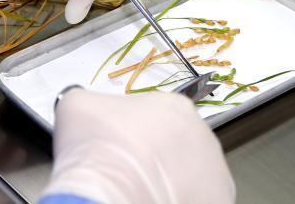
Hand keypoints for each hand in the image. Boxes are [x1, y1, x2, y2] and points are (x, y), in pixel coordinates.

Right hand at [46, 89, 234, 203]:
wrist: (109, 194)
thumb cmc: (97, 148)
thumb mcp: (77, 104)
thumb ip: (91, 102)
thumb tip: (88, 109)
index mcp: (174, 106)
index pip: (157, 115)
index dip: (134, 130)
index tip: (120, 145)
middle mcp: (203, 135)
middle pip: (178, 144)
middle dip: (157, 155)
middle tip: (129, 169)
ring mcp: (215, 173)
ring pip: (191, 175)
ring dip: (171, 180)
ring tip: (141, 189)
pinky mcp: (217, 202)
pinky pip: (195, 199)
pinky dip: (178, 200)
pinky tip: (151, 200)